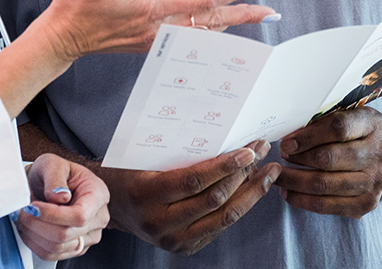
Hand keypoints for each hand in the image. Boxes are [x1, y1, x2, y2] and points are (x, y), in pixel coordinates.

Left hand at [13, 154, 109, 260]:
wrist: (50, 183)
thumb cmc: (55, 172)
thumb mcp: (52, 164)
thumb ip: (55, 177)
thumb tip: (60, 197)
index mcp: (97, 194)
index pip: (80, 216)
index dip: (53, 216)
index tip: (33, 207)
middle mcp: (98, 218)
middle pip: (66, 235)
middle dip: (37, 224)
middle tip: (21, 211)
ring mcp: (88, 236)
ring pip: (58, 247)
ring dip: (34, 234)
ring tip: (24, 218)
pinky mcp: (76, 247)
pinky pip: (53, 254)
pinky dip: (35, 244)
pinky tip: (29, 229)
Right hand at [41, 0, 275, 62]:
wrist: (61, 37)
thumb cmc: (78, 2)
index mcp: (154, 6)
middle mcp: (161, 26)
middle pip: (212, 21)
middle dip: (244, 15)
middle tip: (272, 11)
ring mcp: (157, 38)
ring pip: (204, 32)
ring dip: (231, 24)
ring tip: (255, 18)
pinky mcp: (151, 42)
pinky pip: (191, 39)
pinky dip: (212, 32)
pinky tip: (218, 30)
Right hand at [99, 141, 280, 254]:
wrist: (113, 207)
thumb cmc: (130, 172)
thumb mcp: (145, 158)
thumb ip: (178, 152)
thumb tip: (223, 133)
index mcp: (148, 196)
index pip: (195, 181)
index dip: (225, 166)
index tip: (248, 150)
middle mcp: (161, 223)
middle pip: (215, 200)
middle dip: (244, 174)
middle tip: (262, 151)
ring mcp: (174, 241)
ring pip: (224, 218)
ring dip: (251, 193)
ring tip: (268, 171)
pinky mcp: (186, 248)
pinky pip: (220, 227)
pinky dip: (240, 206)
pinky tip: (252, 188)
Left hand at [275, 108, 381, 216]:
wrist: (381, 159)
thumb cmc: (355, 135)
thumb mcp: (346, 117)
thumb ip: (322, 122)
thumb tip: (289, 138)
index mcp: (373, 124)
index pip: (338, 128)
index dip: (308, 136)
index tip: (287, 143)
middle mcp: (379, 153)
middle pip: (329, 158)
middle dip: (298, 159)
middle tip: (280, 159)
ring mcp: (376, 181)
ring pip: (325, 184)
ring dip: (295, 181)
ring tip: (279, 177)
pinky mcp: (367, 203)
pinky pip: (328, 205)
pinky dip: (303, 200)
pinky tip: (289, 193)